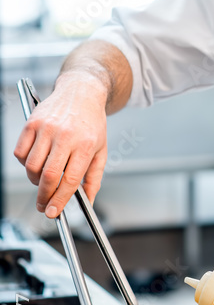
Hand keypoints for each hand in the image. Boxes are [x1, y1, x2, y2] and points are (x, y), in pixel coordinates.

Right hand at [13, 72, 108, 217]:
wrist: (81, 92)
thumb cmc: (91, 123)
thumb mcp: (101, 150)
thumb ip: (94, 178)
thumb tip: (87, 202)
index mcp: (86, 144)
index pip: (70, 180)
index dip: (59, 200)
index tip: (52, 212)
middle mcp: (66, 135)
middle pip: (49, 175)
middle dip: (44, 196)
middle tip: (43, 204)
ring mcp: (47, 128)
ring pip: (31, 167)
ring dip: (34, 180)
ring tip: (43, 179)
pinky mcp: (32, 123)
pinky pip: (20, 153)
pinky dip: (25, 164)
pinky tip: (36, 162)